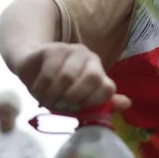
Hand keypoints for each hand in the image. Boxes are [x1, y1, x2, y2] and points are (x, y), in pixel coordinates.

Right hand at [15, 42, 129, 112]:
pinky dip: (42, 88)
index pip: (108, 88)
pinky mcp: (52, 48)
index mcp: (99, 72)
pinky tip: (38, 92)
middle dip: (75, 97)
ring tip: (47, 100)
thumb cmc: (57, 89)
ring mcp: (71, 50)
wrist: (31, 68)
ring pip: (67, 77)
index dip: (94, 102)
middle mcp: (89, 58)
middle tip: (61, 105)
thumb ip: (100, 104)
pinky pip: (49, 72)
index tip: (78, 109)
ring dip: (54, 95)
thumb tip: (127, 103)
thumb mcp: (77, 102)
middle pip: (92, 78)